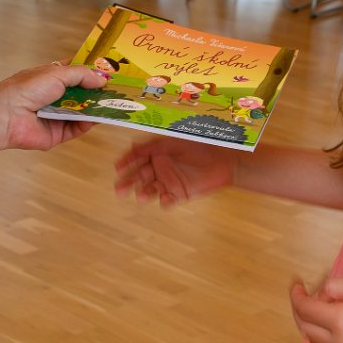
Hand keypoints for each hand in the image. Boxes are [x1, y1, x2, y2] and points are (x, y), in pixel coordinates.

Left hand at [0, 63, 105, 156]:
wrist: (7, 115)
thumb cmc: (27, 89)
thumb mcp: (56, 74)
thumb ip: (81, 75)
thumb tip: (102, 79)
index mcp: (51, 77)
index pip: (75, 73)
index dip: (90, 72)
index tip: (109, 72)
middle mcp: (54, 96)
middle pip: (81, 94)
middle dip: (97, 92)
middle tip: (116, 91)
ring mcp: (56, 116)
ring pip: (81, 112)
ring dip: (95, 108)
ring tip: (113, 104)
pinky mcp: (57, 134)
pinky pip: (76, 129)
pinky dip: (87, 124)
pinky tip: (96, 118)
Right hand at [113, 139, 233, 207]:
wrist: (224, 160)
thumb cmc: (201, 145)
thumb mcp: (175, 140)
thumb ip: (154, 144)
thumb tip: (132, 144)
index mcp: (156, 153)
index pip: (136, 158)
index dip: (126, 162)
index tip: (118, 167)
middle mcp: (159, 168)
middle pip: (139, 176)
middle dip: (128, 182)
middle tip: (119, 189)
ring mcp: (168, 182)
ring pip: (151, 189)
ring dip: (144, 193)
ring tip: (142, 196)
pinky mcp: (178, 194)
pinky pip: (168, 200)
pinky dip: (165, 202)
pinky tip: (165, 200)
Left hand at [289, 276, 342, 342]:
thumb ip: (336, 287)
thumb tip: (318, 294)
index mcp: (340, 321)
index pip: (305, 309)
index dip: (296, 295)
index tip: (297, 285)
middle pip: (306, 328)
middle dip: (301, 311)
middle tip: (305, 298)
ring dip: (313, 328)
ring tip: (323, 313)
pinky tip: (335, 334)